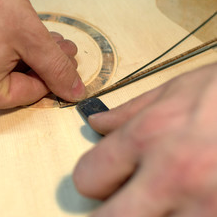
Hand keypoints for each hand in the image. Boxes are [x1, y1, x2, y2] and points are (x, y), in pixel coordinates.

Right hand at [0, 0, 85, 110]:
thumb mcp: (31, 38)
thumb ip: (56, 70)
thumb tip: (74, 92)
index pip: (28, 93)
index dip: (54, 77)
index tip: (69, 64)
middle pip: (16, 85)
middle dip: (44, 65)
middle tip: (64, 50)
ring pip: (4, 74)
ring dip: (30, 57)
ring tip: (51, 41)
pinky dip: (9, 53)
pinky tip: (26, 39)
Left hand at [73, 63, 216, 216]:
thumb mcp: (175, 89)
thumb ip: (129, 111)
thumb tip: (96, 123)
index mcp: (147, 137)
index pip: (88, 176)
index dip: (93, 180)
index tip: (105, 178)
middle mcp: (170, 176)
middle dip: (109, 213)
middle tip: (124, 201)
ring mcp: (205, 208)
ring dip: (149, 216)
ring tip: (164, 199)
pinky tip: (191, 203)